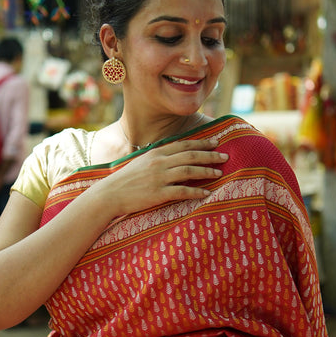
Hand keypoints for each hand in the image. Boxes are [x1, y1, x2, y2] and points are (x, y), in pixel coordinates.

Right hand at [100, 137, 227, 216]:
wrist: (110, 194)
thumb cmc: (126, 179)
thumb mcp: (142, 162)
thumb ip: (159, 158)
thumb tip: (176, 156)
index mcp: (156, 152)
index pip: (184, 144)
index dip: (202, 142)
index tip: (216, 142)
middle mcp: (160, 162)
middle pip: (191, 155)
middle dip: (210, 155)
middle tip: (225, 155)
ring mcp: (159, 178)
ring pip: (189, 171)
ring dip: (207, 171)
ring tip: (219, 172)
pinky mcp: (158, 194)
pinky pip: (182, 191)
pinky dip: (196, 192)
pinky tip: (207, 193)